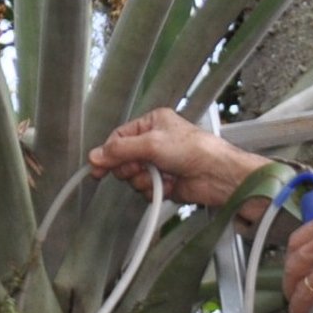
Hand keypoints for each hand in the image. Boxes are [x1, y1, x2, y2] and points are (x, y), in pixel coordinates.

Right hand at [88, 108, 269, 207]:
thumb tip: (94, 155)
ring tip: (160, 176)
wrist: (217, 175)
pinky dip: (155, 189)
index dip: (108, 154)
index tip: (98, 168)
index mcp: (152, 123)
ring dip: (144, 180)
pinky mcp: (164, 182)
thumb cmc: (194, 150)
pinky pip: (145, 189)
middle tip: (141, 167)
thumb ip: (120, 150)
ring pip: (133, 177)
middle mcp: (154, 142)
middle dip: (131, 168)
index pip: (119, 138)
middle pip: (123, 159)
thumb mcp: (151, 144)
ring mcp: (159, 163)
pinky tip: (169, 184)